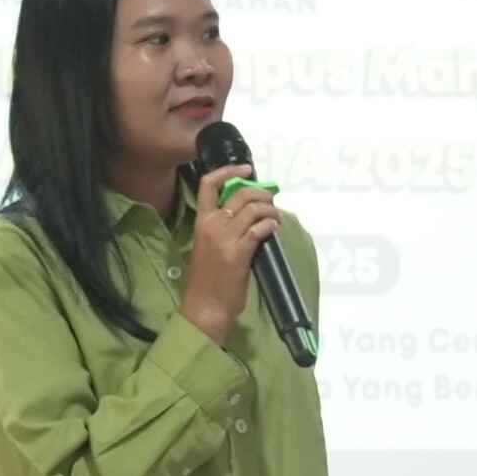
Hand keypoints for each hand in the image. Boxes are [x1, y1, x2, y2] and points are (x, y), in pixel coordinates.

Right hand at [180, 173, 281, 343]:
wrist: (205, 306)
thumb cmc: (207, 279)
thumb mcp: (208, 246)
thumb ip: (223, 228)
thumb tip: (248, 212)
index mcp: (201, 222)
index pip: (208, 184)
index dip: (228, 171)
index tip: (246, 168)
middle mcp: (212, 225)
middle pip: (241, 193)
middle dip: (262, 193)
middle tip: (271, 201)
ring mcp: (225, 238)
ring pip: (254, 209)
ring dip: (270, 210)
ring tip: (275, 218)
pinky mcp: (239, 252)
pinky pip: (260, 229)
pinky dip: (270, 225)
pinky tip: (274, 229)